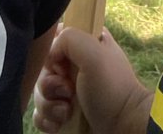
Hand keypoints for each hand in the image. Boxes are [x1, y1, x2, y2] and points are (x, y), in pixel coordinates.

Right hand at [33, 26, 152, 133]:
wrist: (123, 127)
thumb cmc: (111, 88)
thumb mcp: (94, 53)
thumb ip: (69, 38)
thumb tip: (51, 54)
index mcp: (83, 44)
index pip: (54, 38)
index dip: (52, 52)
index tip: (61, 65)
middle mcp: (73, 65)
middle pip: (43, 68)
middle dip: (49, 83)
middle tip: (68, 92)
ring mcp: (66, 91)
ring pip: (40, 92)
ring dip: (49, 104)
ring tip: (67, 111)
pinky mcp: (61, 113)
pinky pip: (40, 113)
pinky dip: (47, 119)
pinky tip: (60, 123)